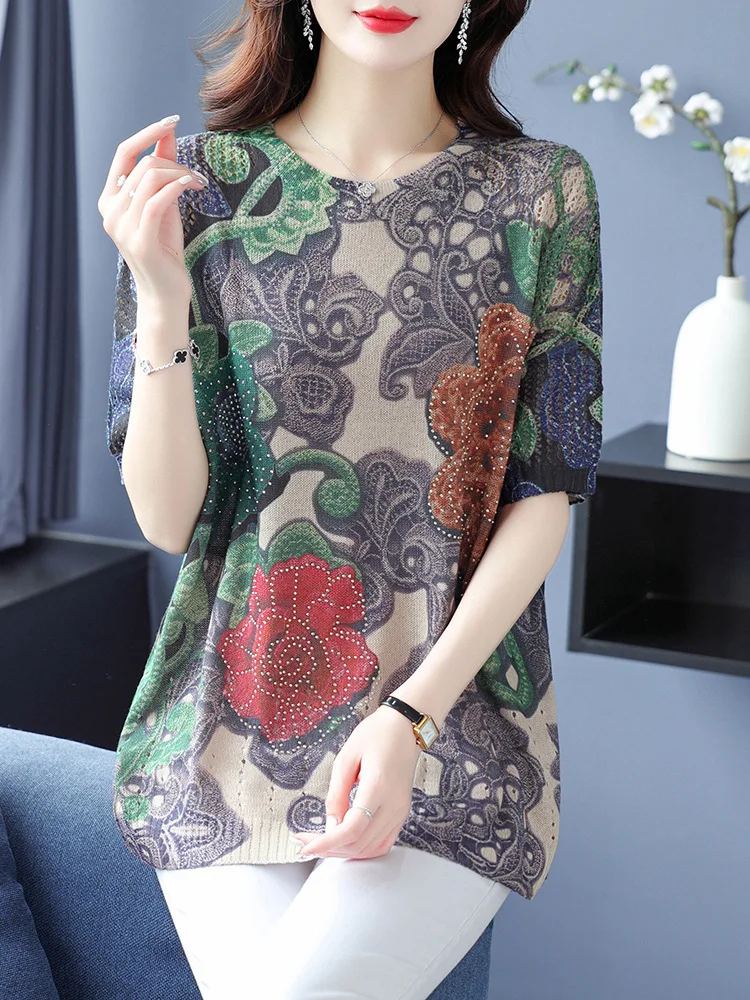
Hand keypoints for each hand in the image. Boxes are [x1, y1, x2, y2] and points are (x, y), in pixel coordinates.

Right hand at [97, 115, 205, 307]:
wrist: (165, 293)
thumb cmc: (165, 250)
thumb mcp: (164, 204)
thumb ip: (162, 172)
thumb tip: (167, 134)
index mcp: (110, 199)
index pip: (124, 153)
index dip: (147, 133)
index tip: (172, 121)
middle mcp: (110, 211)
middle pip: (143, 164)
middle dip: (175, 163)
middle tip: (198, 178)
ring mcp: (122, 226)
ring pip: (150, 179)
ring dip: (181, 175)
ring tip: (199, 186)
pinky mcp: (140, 240)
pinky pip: (157, 201)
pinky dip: (176, 187)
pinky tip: (191, 186)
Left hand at [294, 706, 422, 860]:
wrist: (405, 728)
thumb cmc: (376, 735)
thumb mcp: (346, 757)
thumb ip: (337, 793)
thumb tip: (330, 823)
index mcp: (378, 786)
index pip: (352, 829)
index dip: (327, 842)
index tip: (306, 846)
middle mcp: (393, 805)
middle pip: (359, 844)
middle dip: (329, 848)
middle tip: (305, 842)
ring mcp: (400, 812)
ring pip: (370, 849)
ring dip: (344, 852)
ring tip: (321, 842)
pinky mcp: (401, 814)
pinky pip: (382, 844)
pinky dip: (362, 850)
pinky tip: (345, 843)